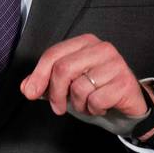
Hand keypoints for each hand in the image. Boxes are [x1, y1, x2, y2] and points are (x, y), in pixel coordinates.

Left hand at [20, 33, 148, 119]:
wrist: (127, 106)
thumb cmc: (96, 91)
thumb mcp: (67, 86)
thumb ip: (45, 83)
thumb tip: (26, 87)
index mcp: (85, 42)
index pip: (53, 54)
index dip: (38, 75)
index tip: (30, 93)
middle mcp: (101, 48)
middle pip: (63, 69)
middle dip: (55, 93)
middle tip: (58, 107)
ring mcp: (115, 64)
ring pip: (79, 87)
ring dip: (78, 104)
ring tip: (87, 104)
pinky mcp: (124, 82)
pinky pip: (95, 100)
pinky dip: (94, 109)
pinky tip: (102, 106)